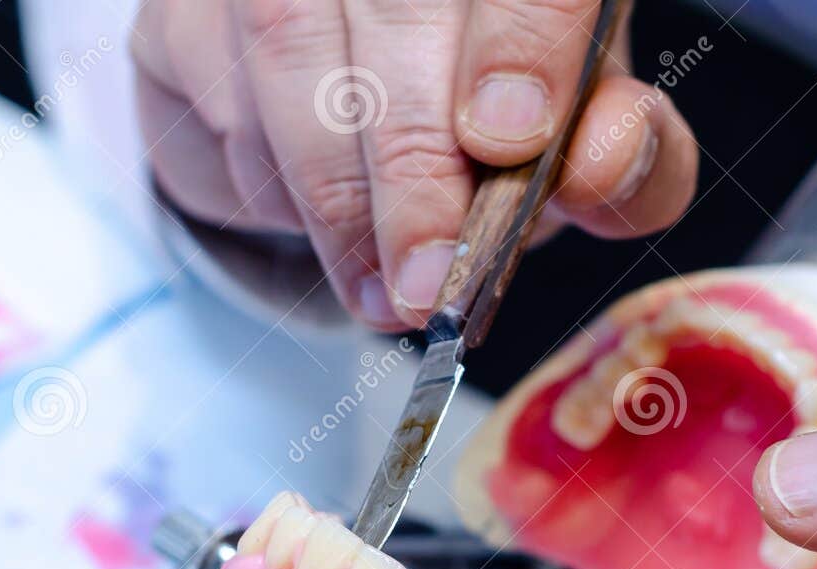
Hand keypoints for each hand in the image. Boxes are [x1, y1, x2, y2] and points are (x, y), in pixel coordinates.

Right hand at [130, 0, 696, 330]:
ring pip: (289, 43)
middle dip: (413, 164)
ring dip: (337, 195)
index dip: (521, 40)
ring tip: (383, 292)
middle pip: (398, 6)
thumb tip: (603, 161)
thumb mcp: (580, 147)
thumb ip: (626, 160)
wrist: (366, 118)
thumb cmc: (493, 124)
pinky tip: (318, 225)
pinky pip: (214, 84)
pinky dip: (269, 179)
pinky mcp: (190, 4)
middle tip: (432, 282)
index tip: (509, 139)